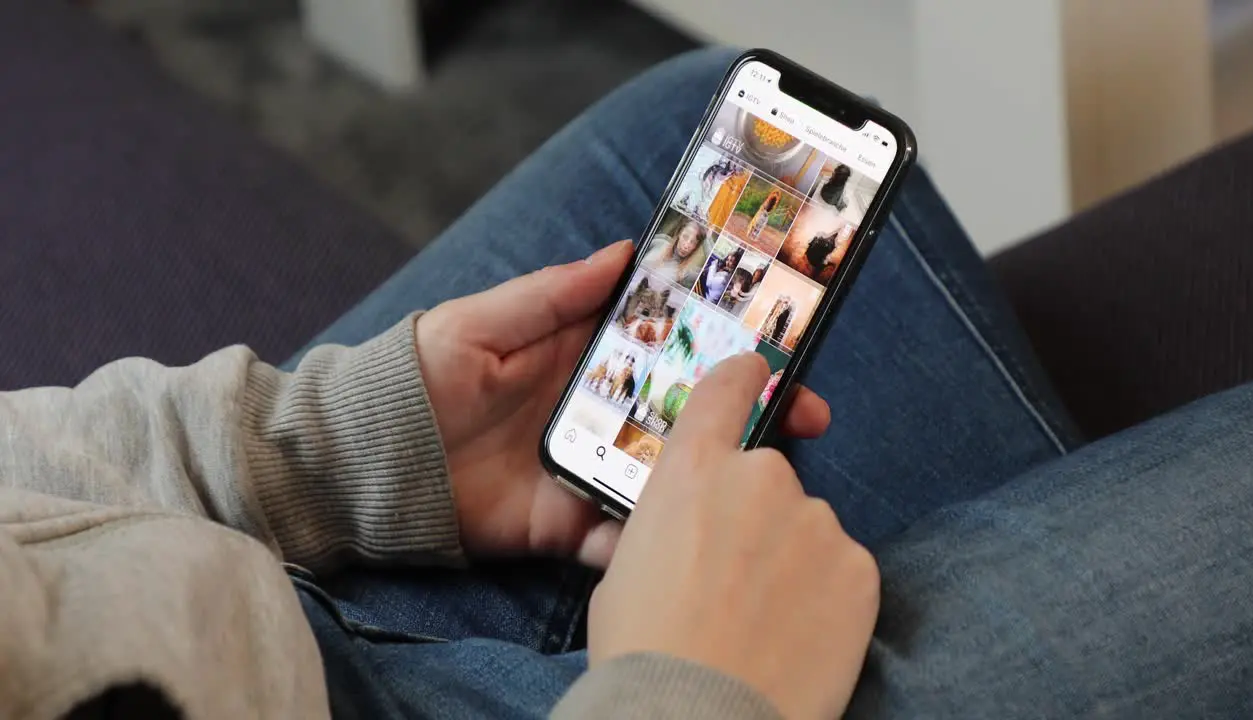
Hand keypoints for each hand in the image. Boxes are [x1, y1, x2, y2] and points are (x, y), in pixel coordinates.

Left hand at [413, 241, 832, 566]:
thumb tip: (624, 252)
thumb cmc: (419, 374)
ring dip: (714, 478)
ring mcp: (588, 471)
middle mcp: (600, 414)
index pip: (671, 346)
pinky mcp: (564, 525)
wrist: (366, 461)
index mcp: (587, 357)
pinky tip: (684, 540)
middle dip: (746, 414)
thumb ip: (552, 293)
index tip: (778, 343)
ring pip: (667, 476)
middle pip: (687, 414)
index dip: (724, 343)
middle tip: (803, 415)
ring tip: (765, 478)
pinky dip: (644, 542)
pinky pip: (616, 536)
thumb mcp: (483, 321)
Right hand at [586, 354, 879, 717]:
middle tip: (734, 578)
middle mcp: (760, 478)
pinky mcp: (860, 569)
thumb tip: (689, 530)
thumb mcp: (625, 567)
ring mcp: (817, 522)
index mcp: (692, 469)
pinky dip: (826, 597)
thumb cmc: (644, 649)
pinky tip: (797, 637)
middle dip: (758, 516)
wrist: (698, 715)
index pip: (726, 392)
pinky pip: (843, 571)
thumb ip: (667, 524)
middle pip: (769, 477)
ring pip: (808, 529)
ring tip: (763, 622)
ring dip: (793, 560)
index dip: (742, 377)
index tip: (757, 368)